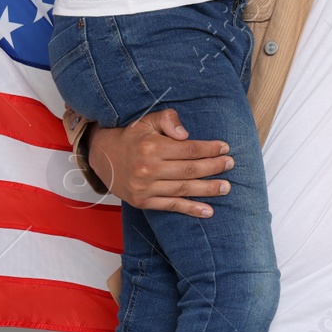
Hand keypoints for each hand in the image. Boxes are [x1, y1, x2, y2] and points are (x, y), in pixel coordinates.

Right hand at [86, 108, 234, 216]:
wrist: (102, 156)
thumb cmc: (131, 136)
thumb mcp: (147, 120)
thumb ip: (168, 120)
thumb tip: (186, 134)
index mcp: (151, 147)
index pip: (188, 149)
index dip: (209, 149)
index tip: (225, 148)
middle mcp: (148, 169)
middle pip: (189, 170)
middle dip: (213, 167)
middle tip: (230, 164)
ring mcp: (145, 188)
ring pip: (183, 189)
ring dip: (208, 189)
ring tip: (226, 187)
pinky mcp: (143, 202)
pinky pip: (171, 206)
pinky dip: (191, 209)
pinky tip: (208, 211)